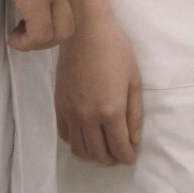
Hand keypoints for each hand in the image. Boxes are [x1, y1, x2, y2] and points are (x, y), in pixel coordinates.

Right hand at [56, 3, 142, 163]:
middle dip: (111, 159)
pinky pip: (65, 135)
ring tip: (104, 151)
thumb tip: (134, 139)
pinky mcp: (59, 105)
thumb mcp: (134, 81)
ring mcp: (70, 112)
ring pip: (79, 148)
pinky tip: (86, 138)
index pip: (118, 147)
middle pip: (98, 152)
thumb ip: (134, 113)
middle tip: (119, 156)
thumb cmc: (116, 51)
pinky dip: (76, 143)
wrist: (84, 33)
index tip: (131, 158)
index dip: (126, 157)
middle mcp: (87, 116)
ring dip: (93, 155)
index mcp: (110, 110)